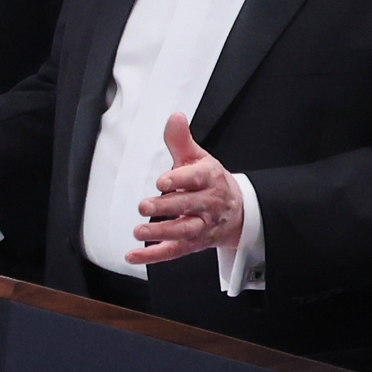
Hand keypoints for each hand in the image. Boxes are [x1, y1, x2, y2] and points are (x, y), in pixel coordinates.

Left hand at [127, 114, 242, 263]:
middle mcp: (207, 204)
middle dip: (166, 207)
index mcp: (209, 179)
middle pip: (188, 206)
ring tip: (139, 231)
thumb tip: (175, 117)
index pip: (197, 179)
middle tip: (144, 206)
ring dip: (161, 232)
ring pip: (183, 231)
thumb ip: (182, 140)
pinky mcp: (192, 244)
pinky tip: (133, 255)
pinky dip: (153, 255)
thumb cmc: (210, 181)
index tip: (162, 181)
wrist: (237, 210)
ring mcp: (201, 226)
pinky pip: (173, 251)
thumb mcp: (198, 158)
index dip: (180, 180)